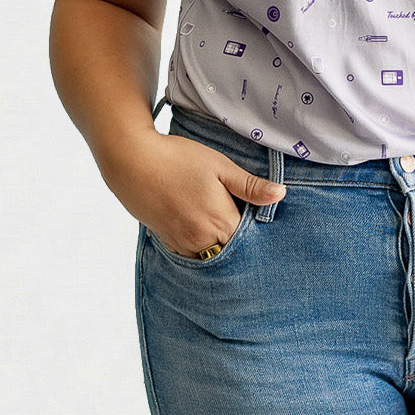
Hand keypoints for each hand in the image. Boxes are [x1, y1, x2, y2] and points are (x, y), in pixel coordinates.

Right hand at [99, 129, 285, 256]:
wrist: (133, 161)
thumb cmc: (179, 159)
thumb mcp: (220, 166)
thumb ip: (250, 186)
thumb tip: (281, 195)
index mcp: (221, 223)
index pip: (251, 239)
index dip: (258, 229)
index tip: (259, 216)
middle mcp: (202, 241)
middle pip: (232, 250)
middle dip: (240, 240)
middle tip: (240, 215)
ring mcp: (183, 245)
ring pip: (211, 254)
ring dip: (219, 243)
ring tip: (219, 219)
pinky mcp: (168, 242)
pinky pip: (192, 253)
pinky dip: (200, 244)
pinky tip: (200, 223)